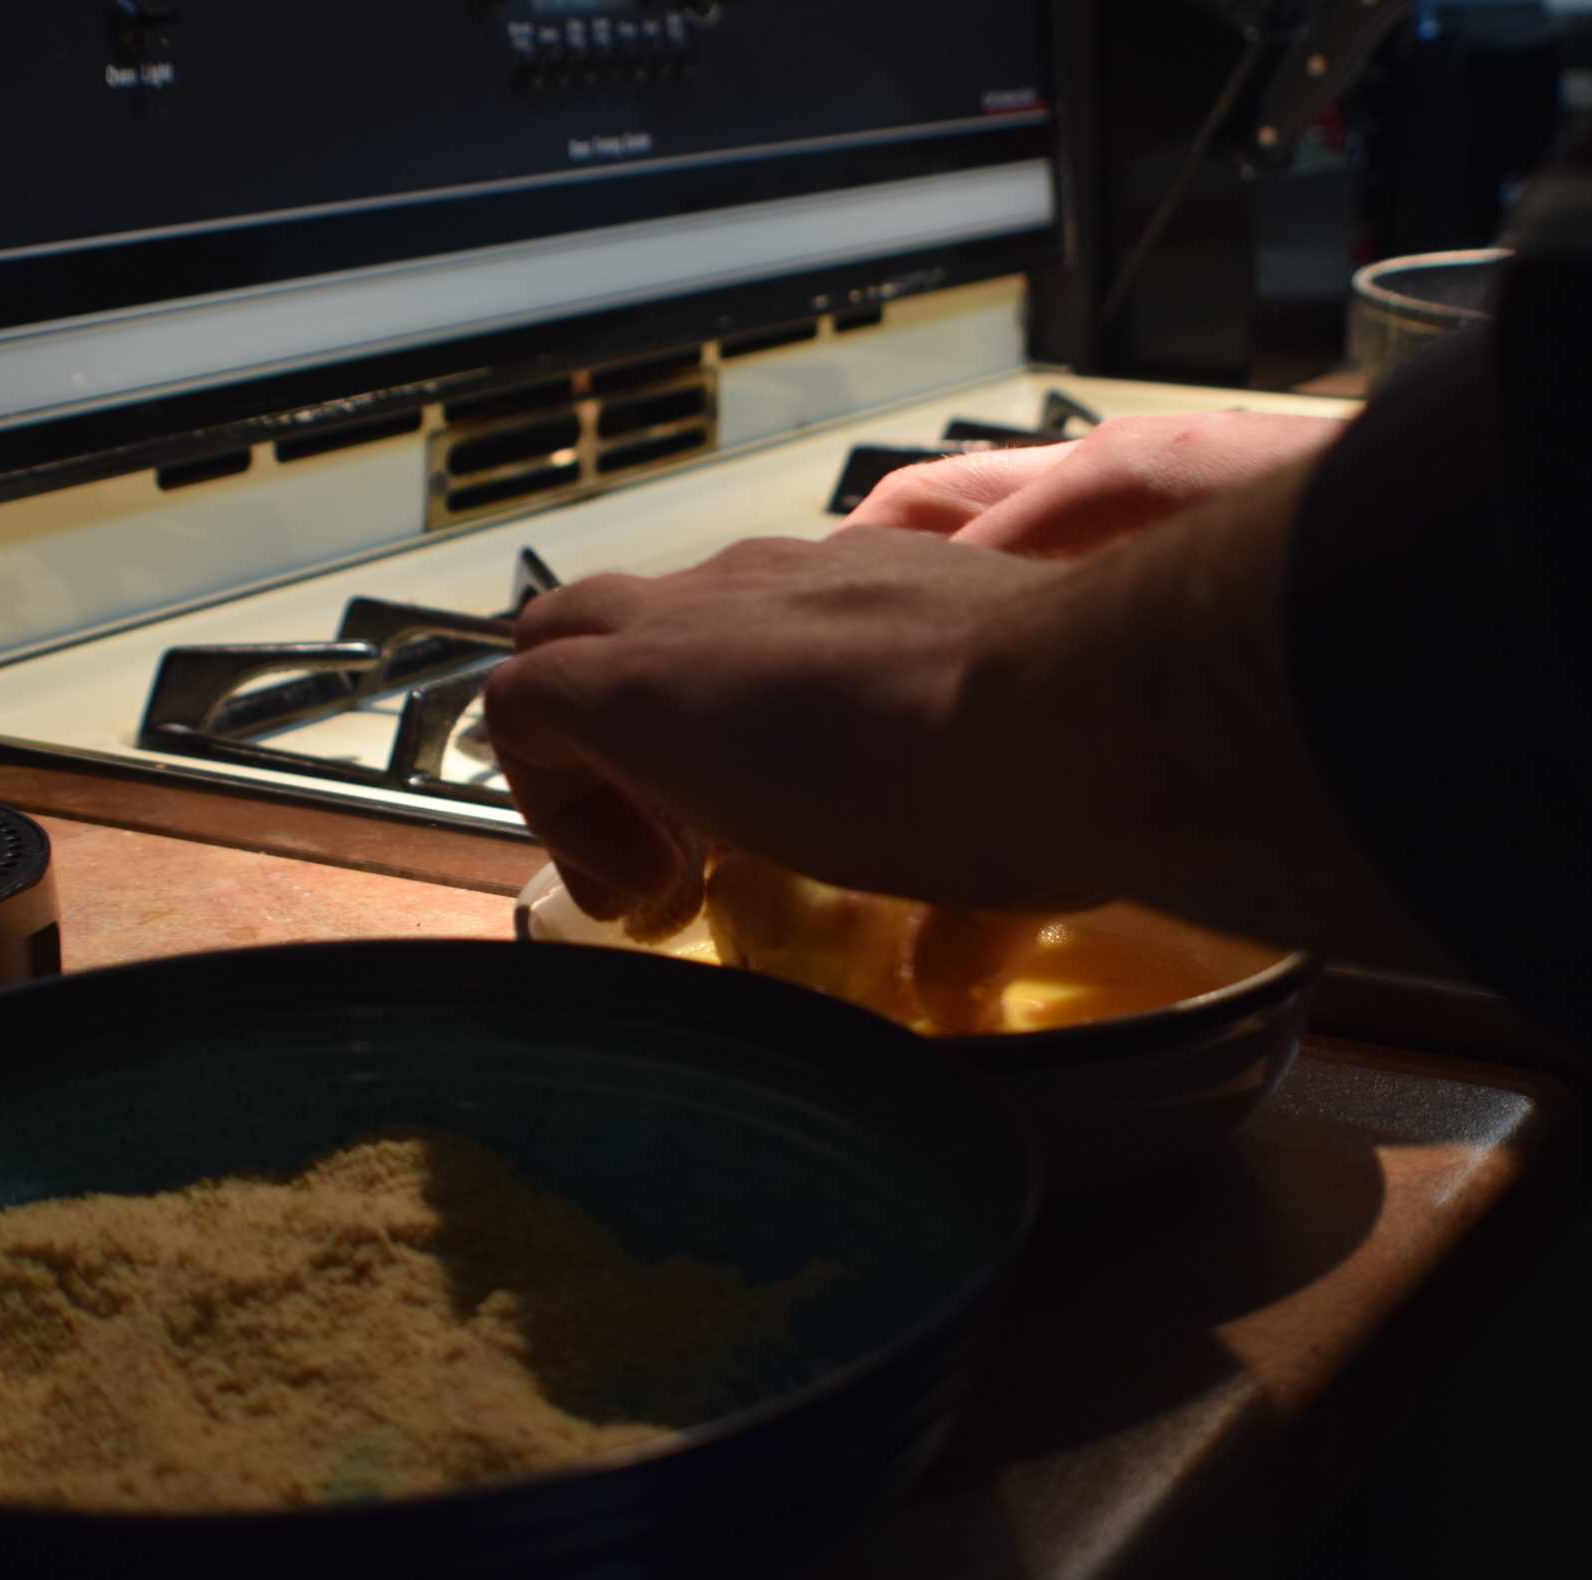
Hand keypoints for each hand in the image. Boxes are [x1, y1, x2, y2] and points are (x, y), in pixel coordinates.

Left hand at [483, 436, 1462, 975]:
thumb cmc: (1068, 756)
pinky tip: (634, 891)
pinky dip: (553, 798)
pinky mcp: (627, 682)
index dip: (736, 718)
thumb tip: (969, 982)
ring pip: (569, 643)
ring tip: (653, 881)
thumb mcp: (1015, 794)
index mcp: (865, 599)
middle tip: (685, 853)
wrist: (1055, 714)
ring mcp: (694, 621)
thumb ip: (978, 855)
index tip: (766, 830)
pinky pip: (523, 709)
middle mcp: (771, 586)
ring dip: (595, 762)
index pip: (759, 623)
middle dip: (634, 727)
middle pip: (638, 615)